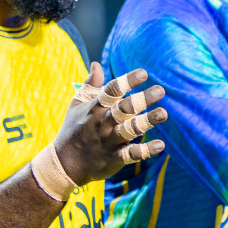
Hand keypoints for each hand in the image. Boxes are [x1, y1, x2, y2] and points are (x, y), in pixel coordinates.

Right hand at [55, 63, 167, 183]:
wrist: (64, 163)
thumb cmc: (73, 130)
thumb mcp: (76, 105)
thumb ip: (90, 85)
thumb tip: (97, 64)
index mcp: (95, 108)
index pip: (112, 91)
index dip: (127, 81)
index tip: (144, 73)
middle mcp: (103, 123)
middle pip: (124, 108)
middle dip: (142, 99)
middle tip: (160, 90)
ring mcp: (109, 141)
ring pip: (130, 129)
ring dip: (147, 121)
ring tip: (164, 113)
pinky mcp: (114, 158)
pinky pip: (131, 154)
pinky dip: (145, 150)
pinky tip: (161, 145)